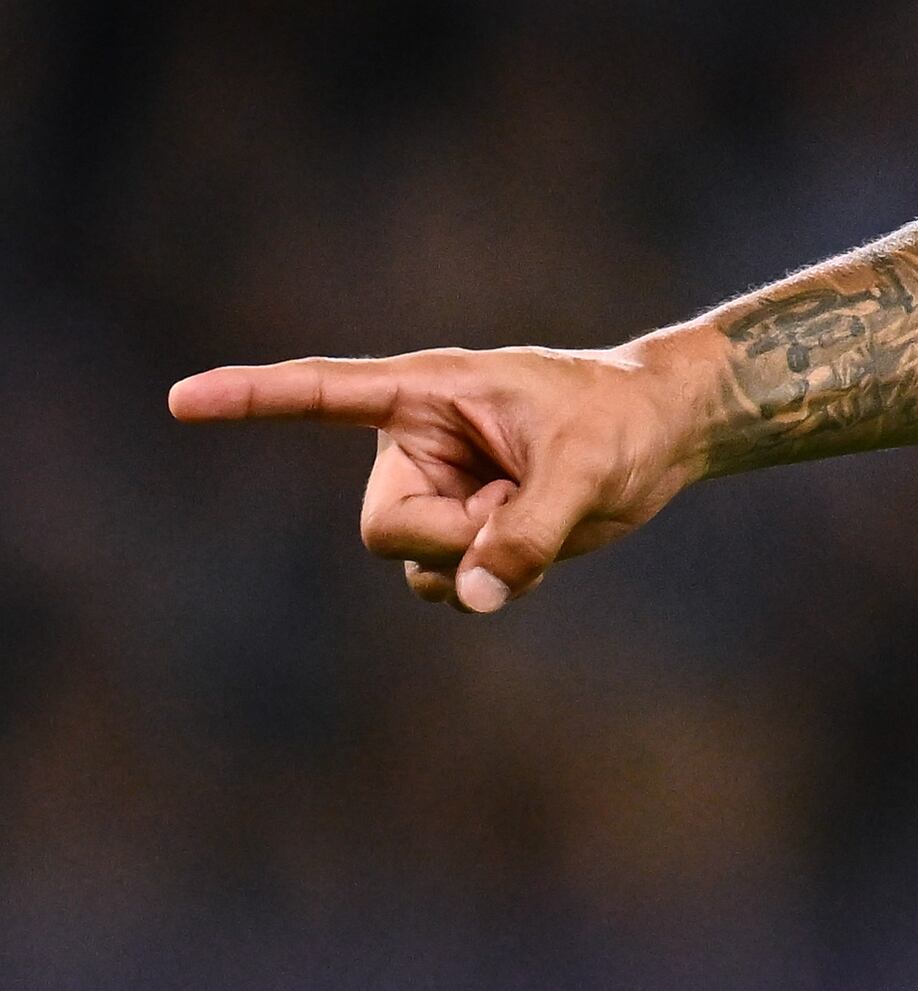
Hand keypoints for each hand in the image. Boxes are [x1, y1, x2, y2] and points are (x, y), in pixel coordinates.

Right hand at [167, 335, 719, 614]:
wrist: (663, 434)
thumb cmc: (621, 422)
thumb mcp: (583, 469)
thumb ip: (527, 533)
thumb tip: (474, 598)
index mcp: (425, 393)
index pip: (321, 394)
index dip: (251, 399)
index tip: (181, 400)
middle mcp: (414, 445)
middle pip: (385, 529)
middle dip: (451, 540)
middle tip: (520, 509)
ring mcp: (434, 492)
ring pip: (416, 567)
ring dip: (479, 564)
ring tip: (536, 512)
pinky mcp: (461, 533)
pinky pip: (451, 585)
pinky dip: (495, 581)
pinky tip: (538, 548)